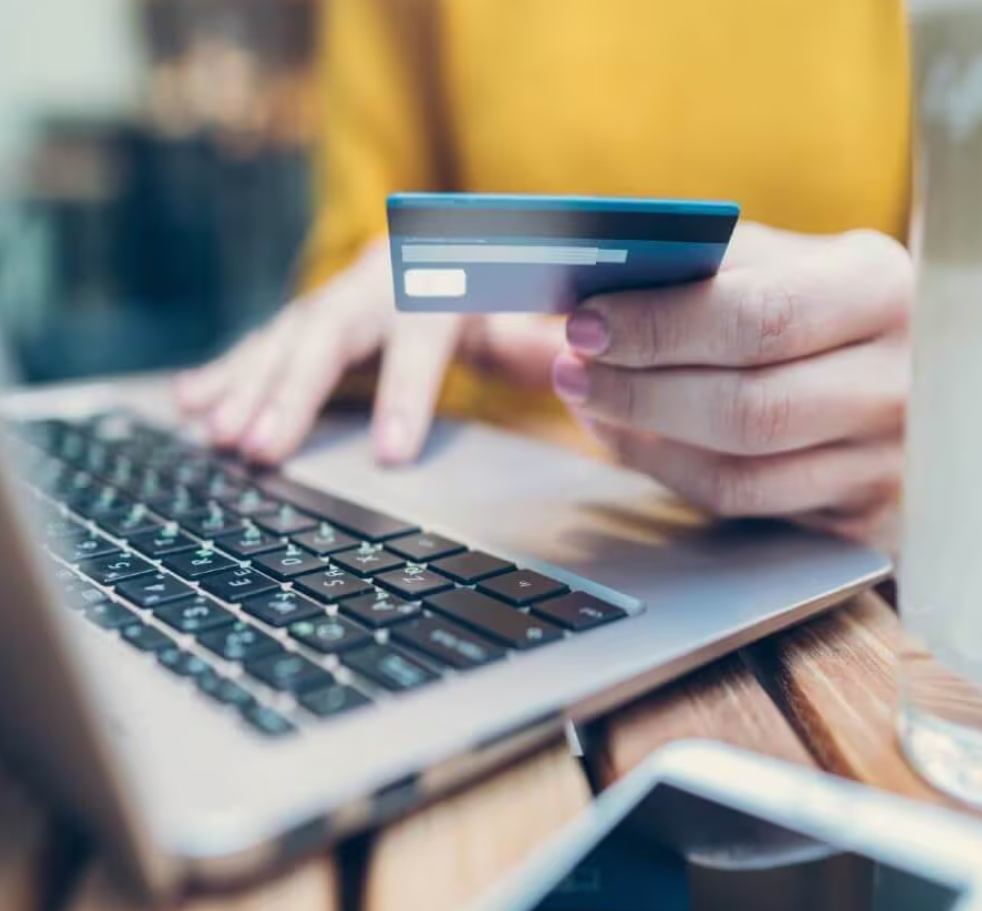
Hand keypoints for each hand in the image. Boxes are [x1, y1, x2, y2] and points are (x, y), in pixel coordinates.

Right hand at [176, 239, 564, 464]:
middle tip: (260, 448)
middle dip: (293, 392)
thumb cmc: (500, 289)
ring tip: (214, 434)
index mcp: (444, 279)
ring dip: (246, 386)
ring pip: (286, 336)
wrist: (462, 244)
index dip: (406, 393)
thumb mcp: (532, 312)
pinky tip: (190, 400)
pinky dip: (227, 371)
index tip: (390, 456)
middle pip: (330, 333)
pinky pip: (265, 340)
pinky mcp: (313, 313)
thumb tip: (576, 356)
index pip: (422, 335)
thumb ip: (543, 339)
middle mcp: (381, 279)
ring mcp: (340, 294)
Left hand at [553, 224, 912, 549]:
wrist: (877, 356)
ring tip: (586, 399)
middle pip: (749, 411)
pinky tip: (629, 435)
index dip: (661, 328)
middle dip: (638, 393)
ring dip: (640, 439)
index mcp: (879, 289)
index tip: (586, 324)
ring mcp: (884, 460)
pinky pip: (738, 505)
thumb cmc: (799, 297)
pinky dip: (665, 470)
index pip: (761, 320)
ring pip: (737, 474)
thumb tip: (576, 286)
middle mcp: (898, 382)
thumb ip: (684, 268)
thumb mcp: (763, 259)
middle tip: (570, 371)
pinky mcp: (856, 516)